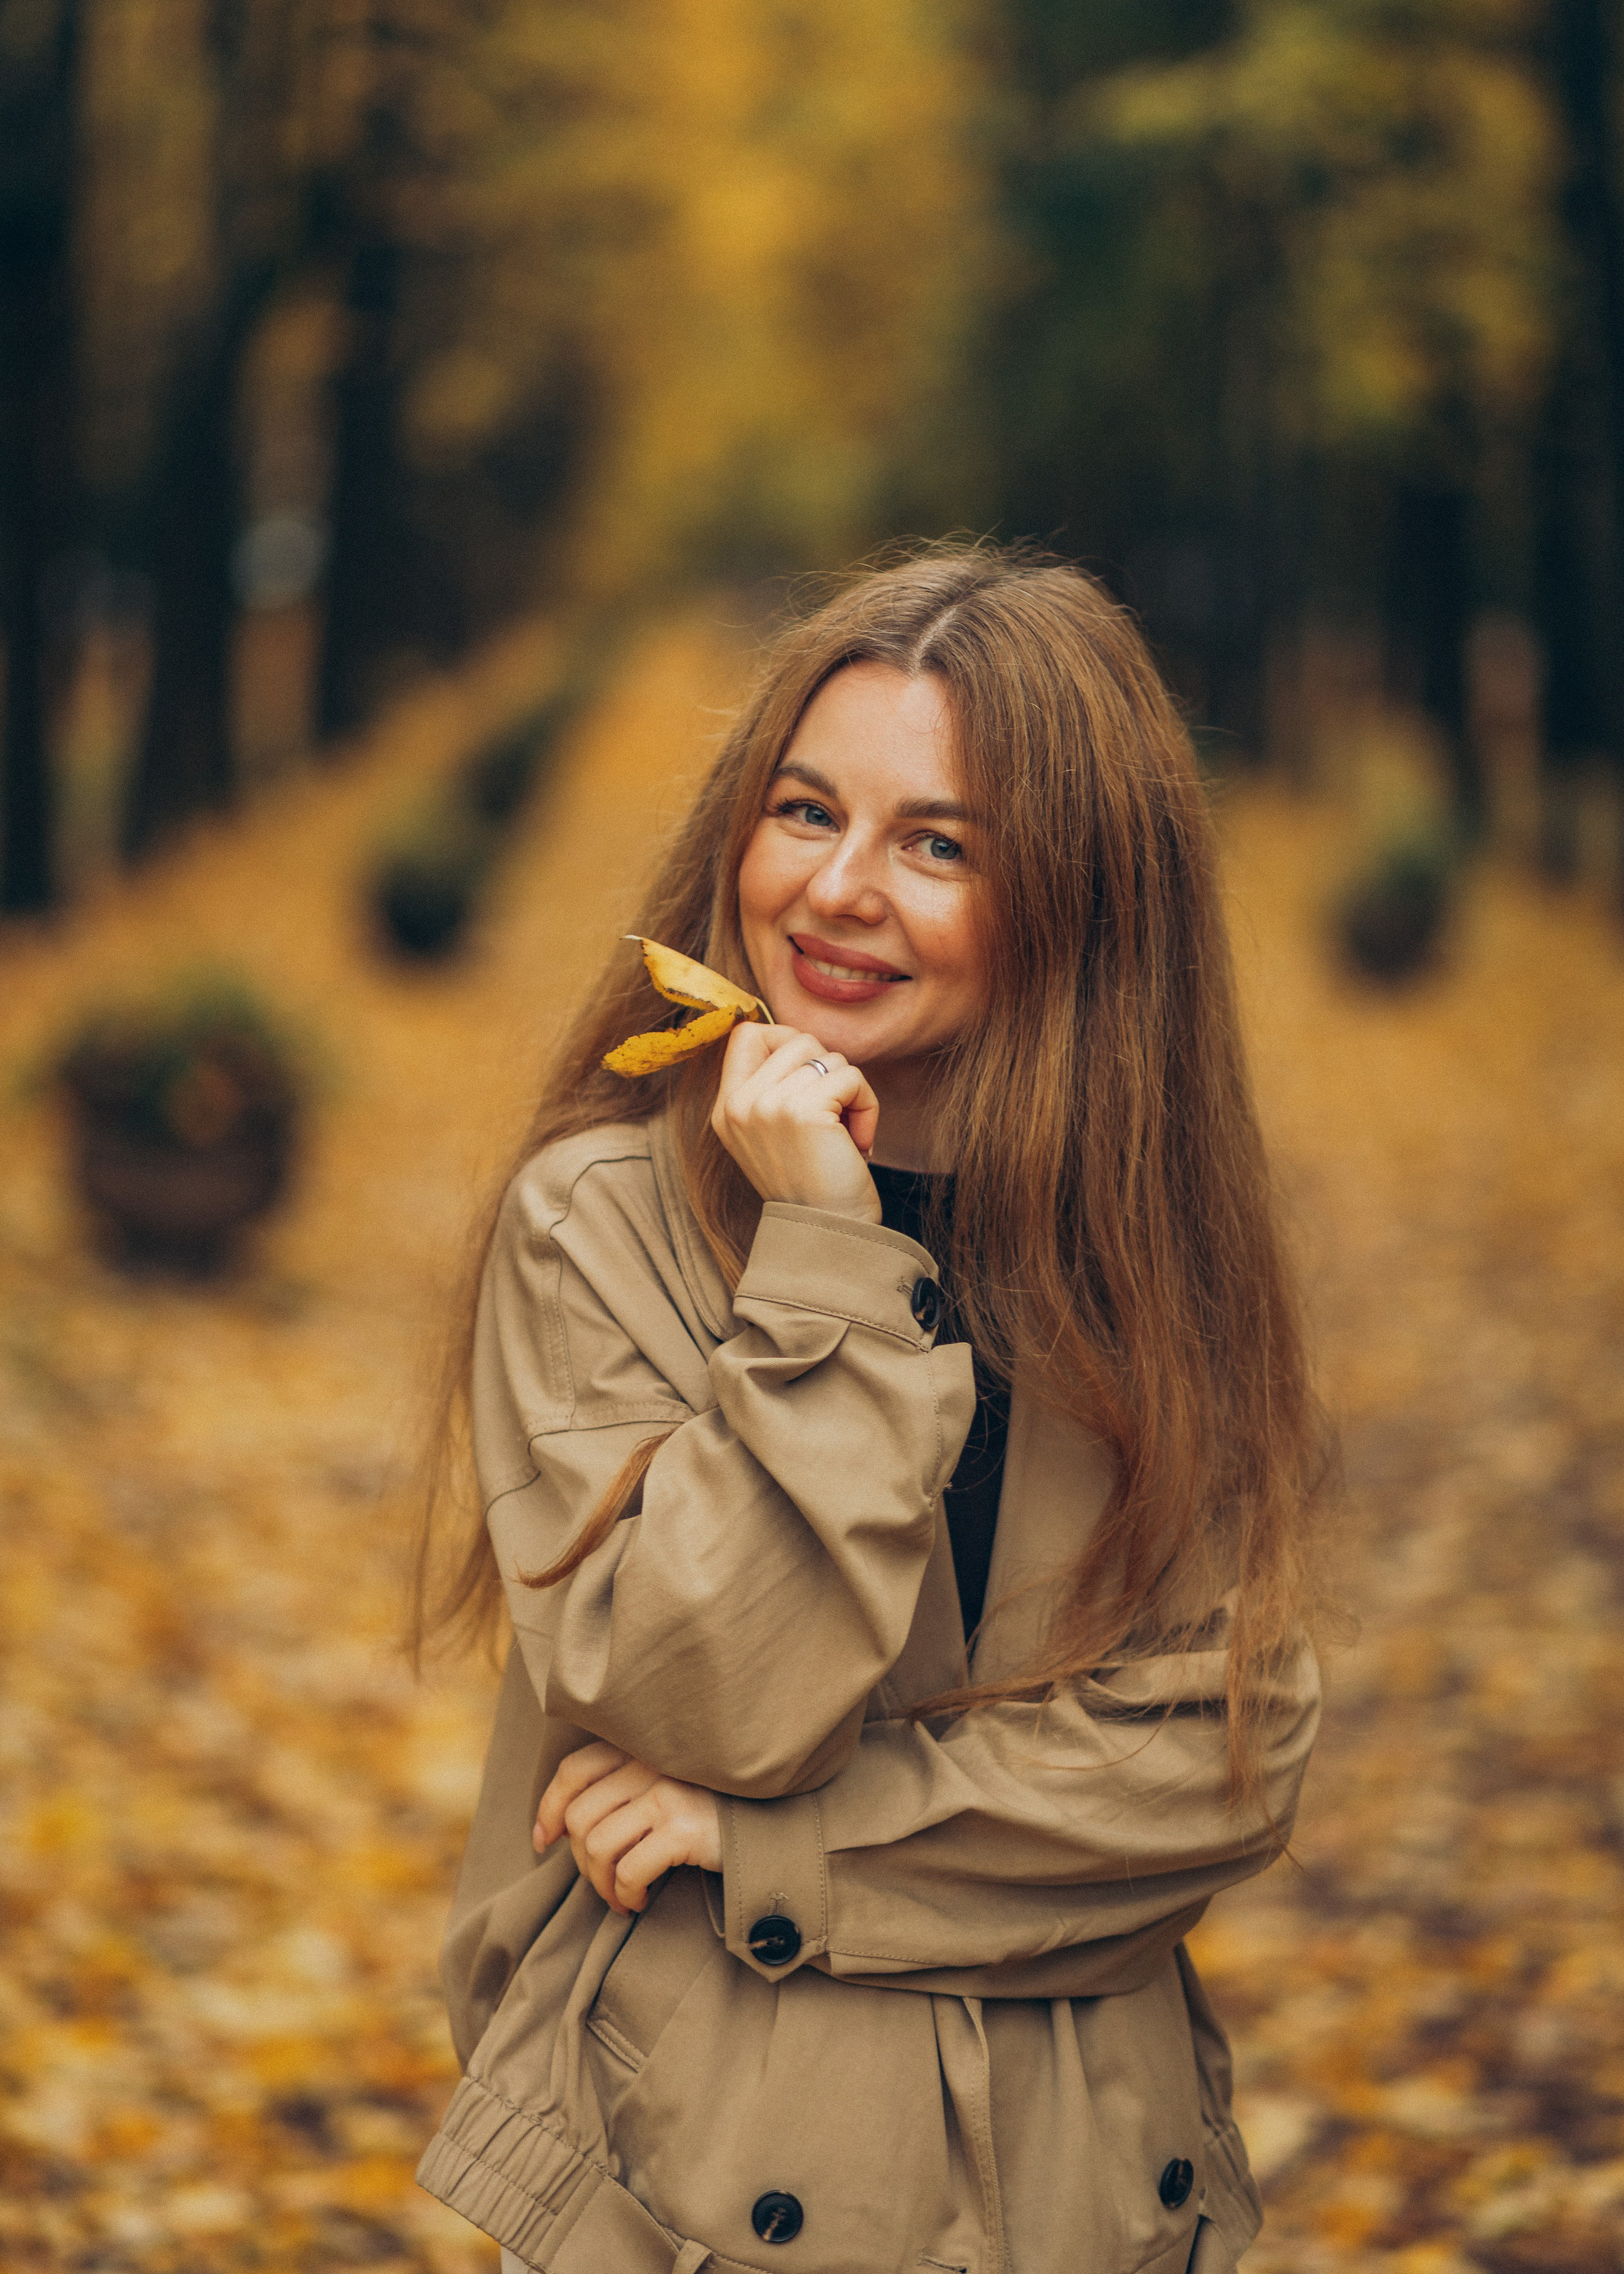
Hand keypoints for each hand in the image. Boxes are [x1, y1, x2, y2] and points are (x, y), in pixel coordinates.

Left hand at [534, 1742, 722, 1915]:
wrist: (774, 1824)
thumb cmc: (711, 1812)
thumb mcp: (662, 1786)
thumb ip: (622, 1789)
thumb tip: (560, 1828)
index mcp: (641, 1749)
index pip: (573, 1770)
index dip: (549, 1808)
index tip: (544, 1841)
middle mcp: (652, 1764)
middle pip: (580, 1816)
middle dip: (580, 1861)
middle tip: (602, 1884)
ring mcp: (668, 1793)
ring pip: (598, 1846)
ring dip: (601, 1884)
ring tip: (621, 1897)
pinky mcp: (684, 1828)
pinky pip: (629, 1870)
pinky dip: (625, 1894)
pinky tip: (640, 1900)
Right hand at [711, 1022, 880, 1221]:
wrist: (828, 1234)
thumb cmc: (814, 1183)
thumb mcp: (774, 1133)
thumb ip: (774, 1088)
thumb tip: (802, 1041)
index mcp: (726, 1109)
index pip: (747, 1034)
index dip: (787, 1041)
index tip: (810, 1080)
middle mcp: (738, 1105)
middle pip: (797, 1040)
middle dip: (827, 1072)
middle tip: (831, 1118)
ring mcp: (766, 1106)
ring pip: (828, 1056)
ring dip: (850, 1092)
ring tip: (844, 1135)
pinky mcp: (802, 1111)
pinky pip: (852, 1077)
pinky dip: (867, 1107)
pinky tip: (858, 1144)